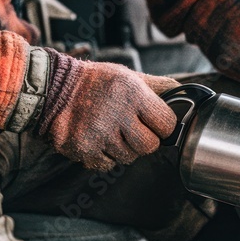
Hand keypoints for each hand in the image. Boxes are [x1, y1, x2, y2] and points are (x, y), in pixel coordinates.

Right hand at [37, 50, 180, 170]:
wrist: (53, 89)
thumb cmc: (95, 82)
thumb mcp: (129, 76)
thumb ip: (158, 87)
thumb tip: (186, 95)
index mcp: (133, 94)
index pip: (167, 124)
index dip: (162, 125)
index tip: (153, 122)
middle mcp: (117, 114)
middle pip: (150, 147)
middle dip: (144, 141)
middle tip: (132, 130)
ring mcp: (100, 134)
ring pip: (129, 158)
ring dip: (123, 149)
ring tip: (110, 131)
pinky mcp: (85, 150)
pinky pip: (108, 164)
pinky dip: (104, 156)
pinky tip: (97, 139)